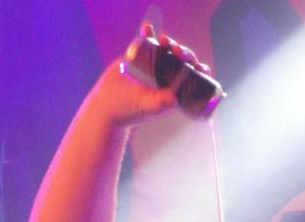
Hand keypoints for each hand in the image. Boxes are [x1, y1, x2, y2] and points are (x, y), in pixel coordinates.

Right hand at [91, 23, 210, 126]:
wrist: (107, 104)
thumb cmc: (129, 111)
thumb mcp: (147, 107)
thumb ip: (159, 103)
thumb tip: (173, 98)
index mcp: (173, 89)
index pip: (191, 77)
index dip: (197, 69)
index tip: (196, 65)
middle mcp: (166, 76)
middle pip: (181, 60)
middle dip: (183, 52)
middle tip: (177, 50)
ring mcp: (153, 64)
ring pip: (166, 49)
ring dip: (169, 42)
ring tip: (163, 40)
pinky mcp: (139, 56)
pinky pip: (146, 41)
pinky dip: (147, 34)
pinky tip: (146, 28)